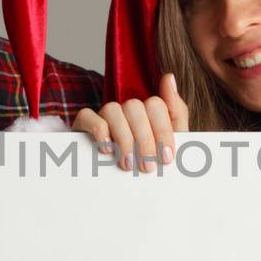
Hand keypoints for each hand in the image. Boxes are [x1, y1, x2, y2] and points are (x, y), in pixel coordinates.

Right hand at [71, 73, 189, 171]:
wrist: (119, 183)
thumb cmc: (146, 161)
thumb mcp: (168, 142)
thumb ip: (176, 111)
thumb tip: (169, 77)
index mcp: (148, 111)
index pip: (156, 105)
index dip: (163, 131)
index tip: (166, 157)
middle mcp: (126, 109)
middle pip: (134, 107)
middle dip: (144, 140)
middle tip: (147, 167)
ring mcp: (104, 114)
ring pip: (113, 110)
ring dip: (123, 139)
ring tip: (127, 164)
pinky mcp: (83, 123)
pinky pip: (88, 116)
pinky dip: (100, 132)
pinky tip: (107, 150)